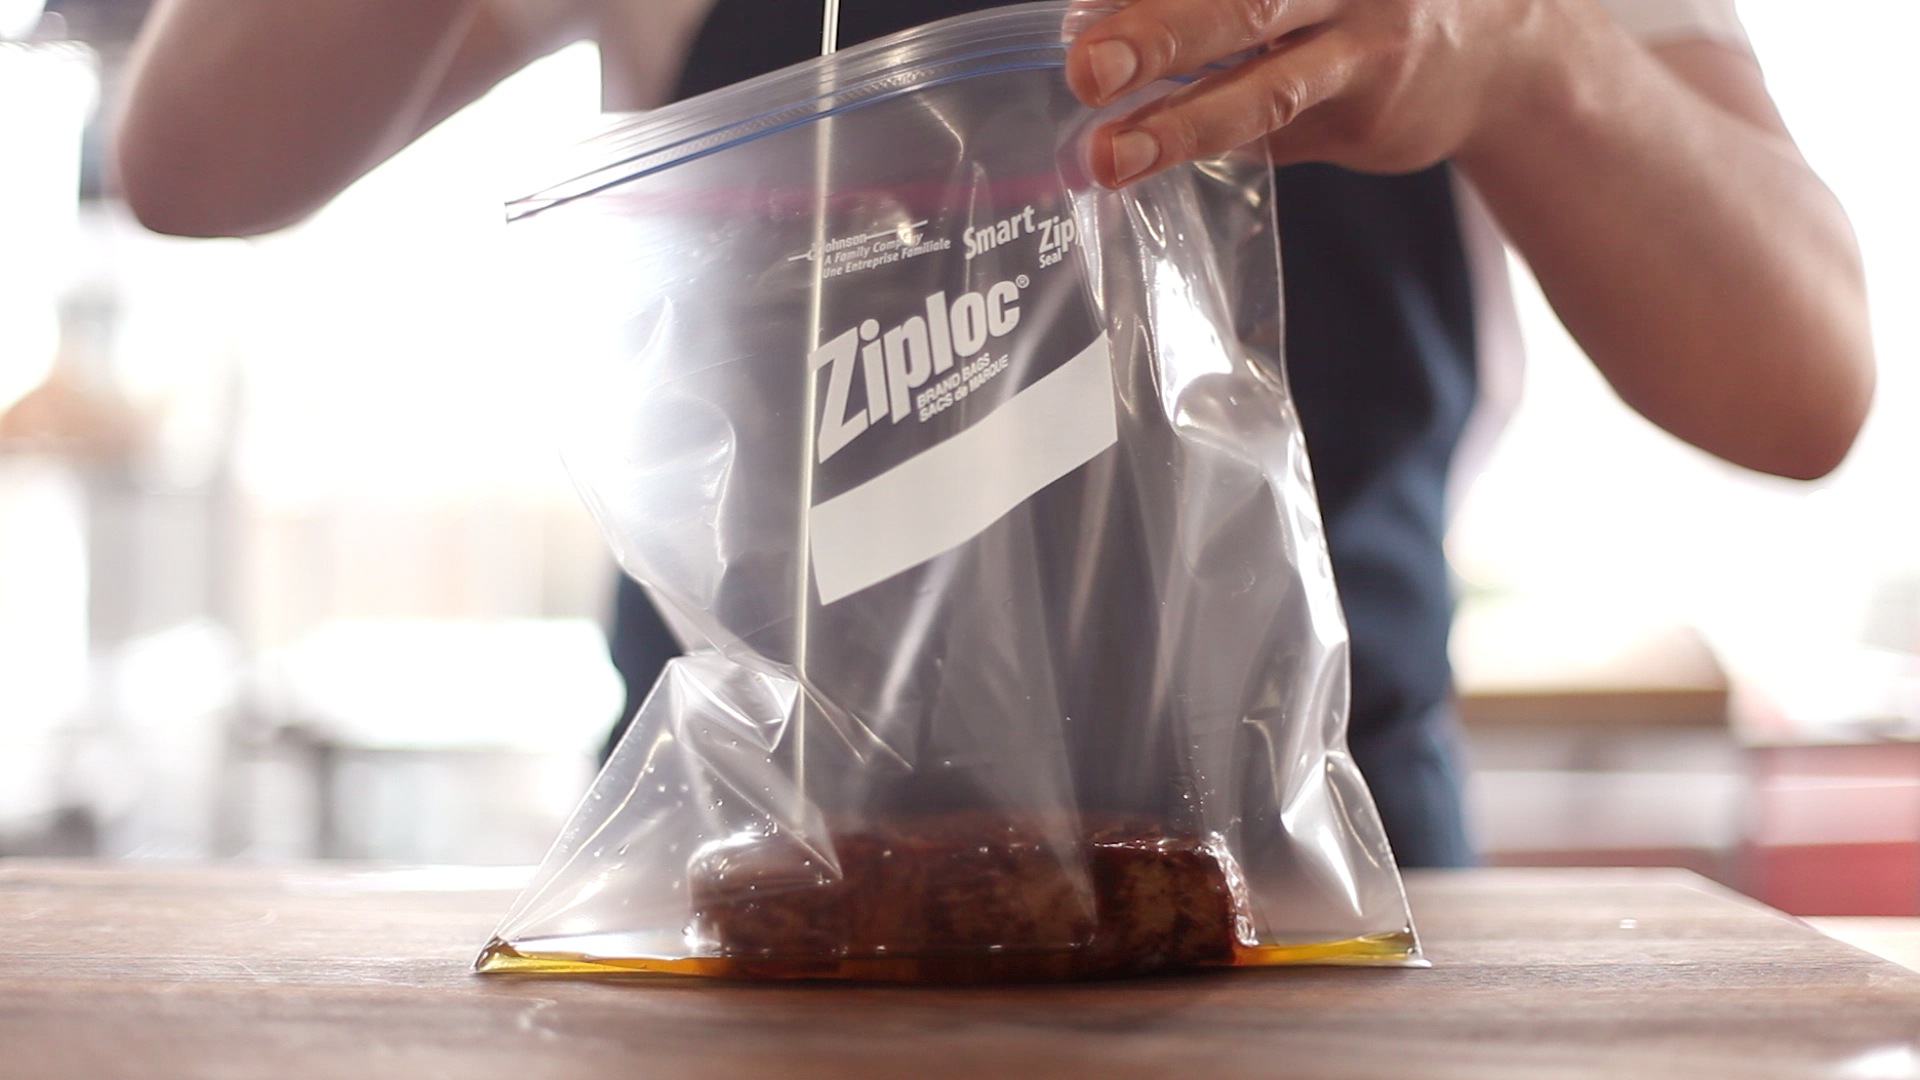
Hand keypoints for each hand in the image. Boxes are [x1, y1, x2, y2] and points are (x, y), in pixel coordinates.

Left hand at [1063, 0, 1555, 185]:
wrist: (1511, 46)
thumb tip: (1099, 15)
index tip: (1081, 9)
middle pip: (1245, 0)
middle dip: (1160, 32)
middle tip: (1088, 65)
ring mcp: (1367, 48)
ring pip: (1266, 88)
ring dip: (1180, 125)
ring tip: (1110, 154)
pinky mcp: (1368, 118)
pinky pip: (1275, 135)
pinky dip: (1208, 140)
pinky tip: (1150, 153)